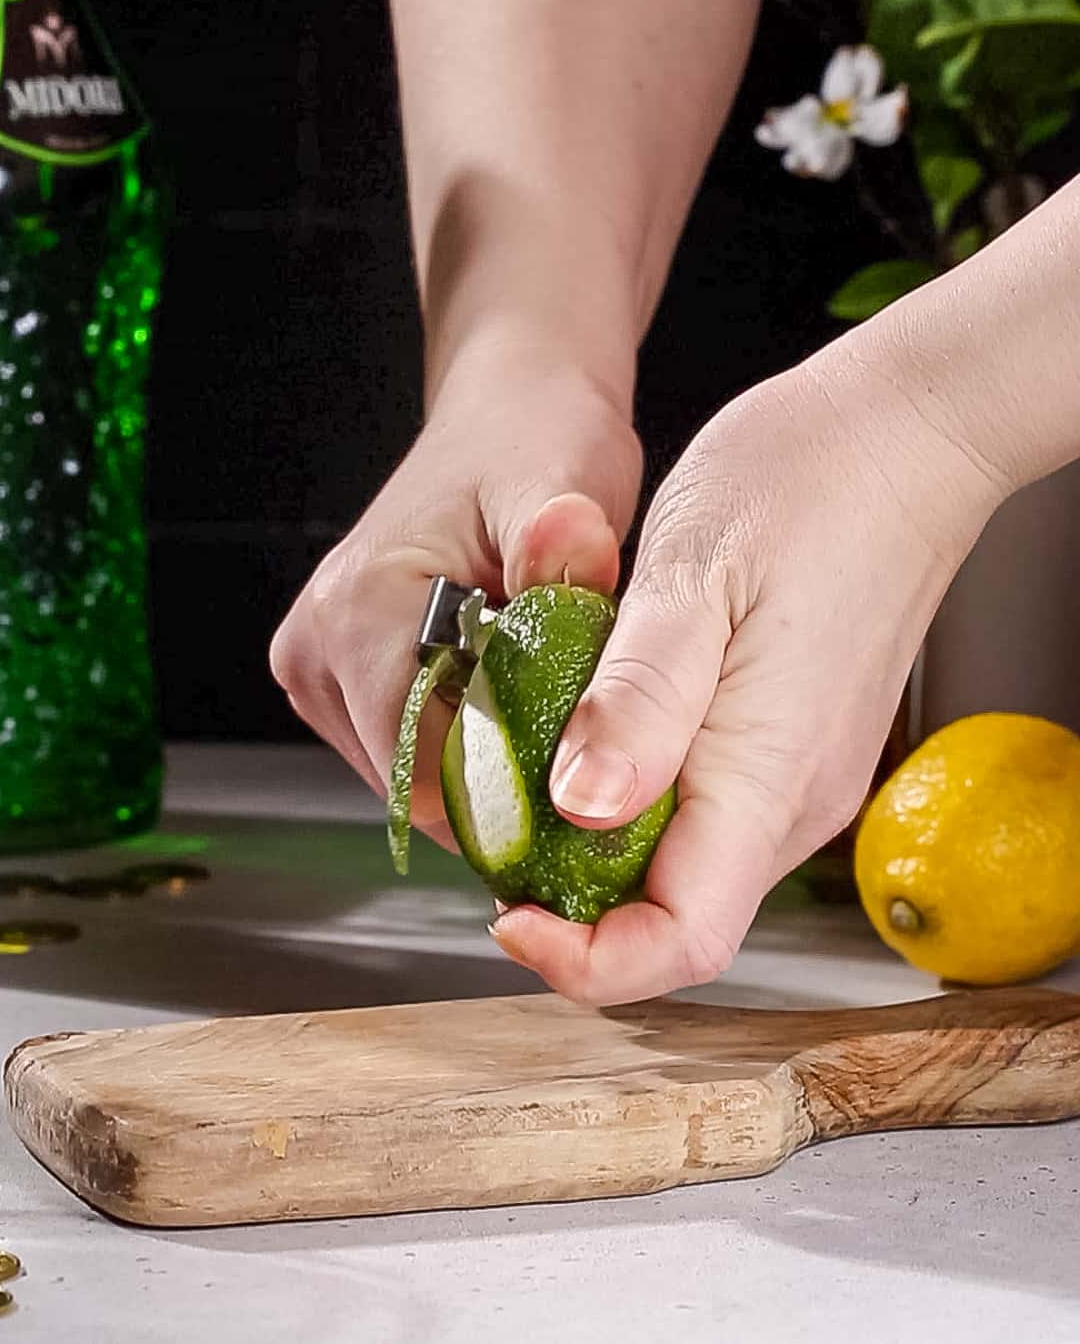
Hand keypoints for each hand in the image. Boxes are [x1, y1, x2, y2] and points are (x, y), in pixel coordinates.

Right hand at [270, 334, 641, 844]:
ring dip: (486, 771)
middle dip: (504, 789)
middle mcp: (318, 645)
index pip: (421, 769)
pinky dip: (468, 747)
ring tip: (553, 714)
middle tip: (587, 750)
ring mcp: (319, 667)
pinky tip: (517, 704)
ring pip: (412, 782)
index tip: (586, 789)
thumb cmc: (536, 440)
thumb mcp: (565, 483)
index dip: (509, 799)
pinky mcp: (337, 680)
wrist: (506, 409)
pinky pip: (408, 753)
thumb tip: (573, 556)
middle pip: (416, 788)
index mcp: (361, 609)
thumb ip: (565, 538)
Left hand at [491, 335, 1008, 1001]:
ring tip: (525, 765)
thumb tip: (578, 806)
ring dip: (596, 848)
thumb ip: (639, 699)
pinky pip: (705, 812)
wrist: (902, 435)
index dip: (583, 959)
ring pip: (684, 867)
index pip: (679, 943)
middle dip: (570, 903)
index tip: (503, 910)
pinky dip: (634, 798)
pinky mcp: (793, 743)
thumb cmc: (805, 482)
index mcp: (766, 777)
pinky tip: (589, 728)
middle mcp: (792, 801)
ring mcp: (800, 776)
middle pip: (672, 917)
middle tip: (491, 820)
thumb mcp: (693, 574)